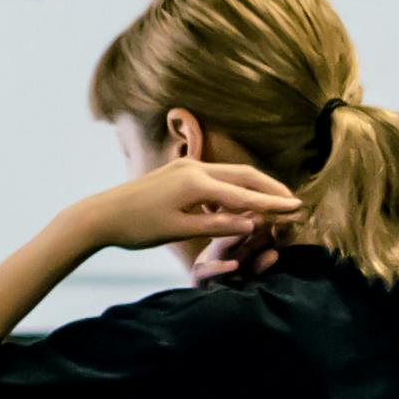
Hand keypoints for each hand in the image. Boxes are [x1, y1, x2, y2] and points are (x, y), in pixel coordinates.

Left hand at [82, 157, 297, 257]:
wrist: (100, 215)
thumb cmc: (138, 227)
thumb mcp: (180, 230)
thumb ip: (219, 225)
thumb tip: (254, 224)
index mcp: (196, 183)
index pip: (245, 194)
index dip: (273, 203)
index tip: (298, 207)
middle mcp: (193, 168)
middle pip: (244, 174)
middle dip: (270, 187)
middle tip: (293, 200)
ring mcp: (185, 167)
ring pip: (230, 174)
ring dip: (253, 187)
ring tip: (272, 203)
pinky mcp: (178, 173)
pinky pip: (215, 178)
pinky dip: (232, 189)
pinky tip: (238, 204)